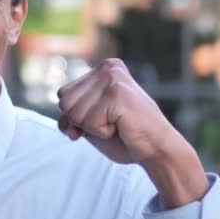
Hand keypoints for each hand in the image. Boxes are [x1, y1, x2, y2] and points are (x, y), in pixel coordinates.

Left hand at [57, 58, 173, 163]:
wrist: (157, 150)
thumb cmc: (124, 137)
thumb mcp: (89, 124)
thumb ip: (70, 116)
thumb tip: (64, 122)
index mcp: (102, 69)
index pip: (62, 94)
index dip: (75, 116)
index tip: (101, 119)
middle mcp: (107, 67)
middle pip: (64, 102)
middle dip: (82, 122)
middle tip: (110, 123)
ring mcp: (113, 78)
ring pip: (74, 113)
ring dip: (93, 128)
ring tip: (117, 123)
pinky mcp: (117, 93)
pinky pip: (88, 122)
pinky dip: (102, 132)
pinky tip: (122, 126)